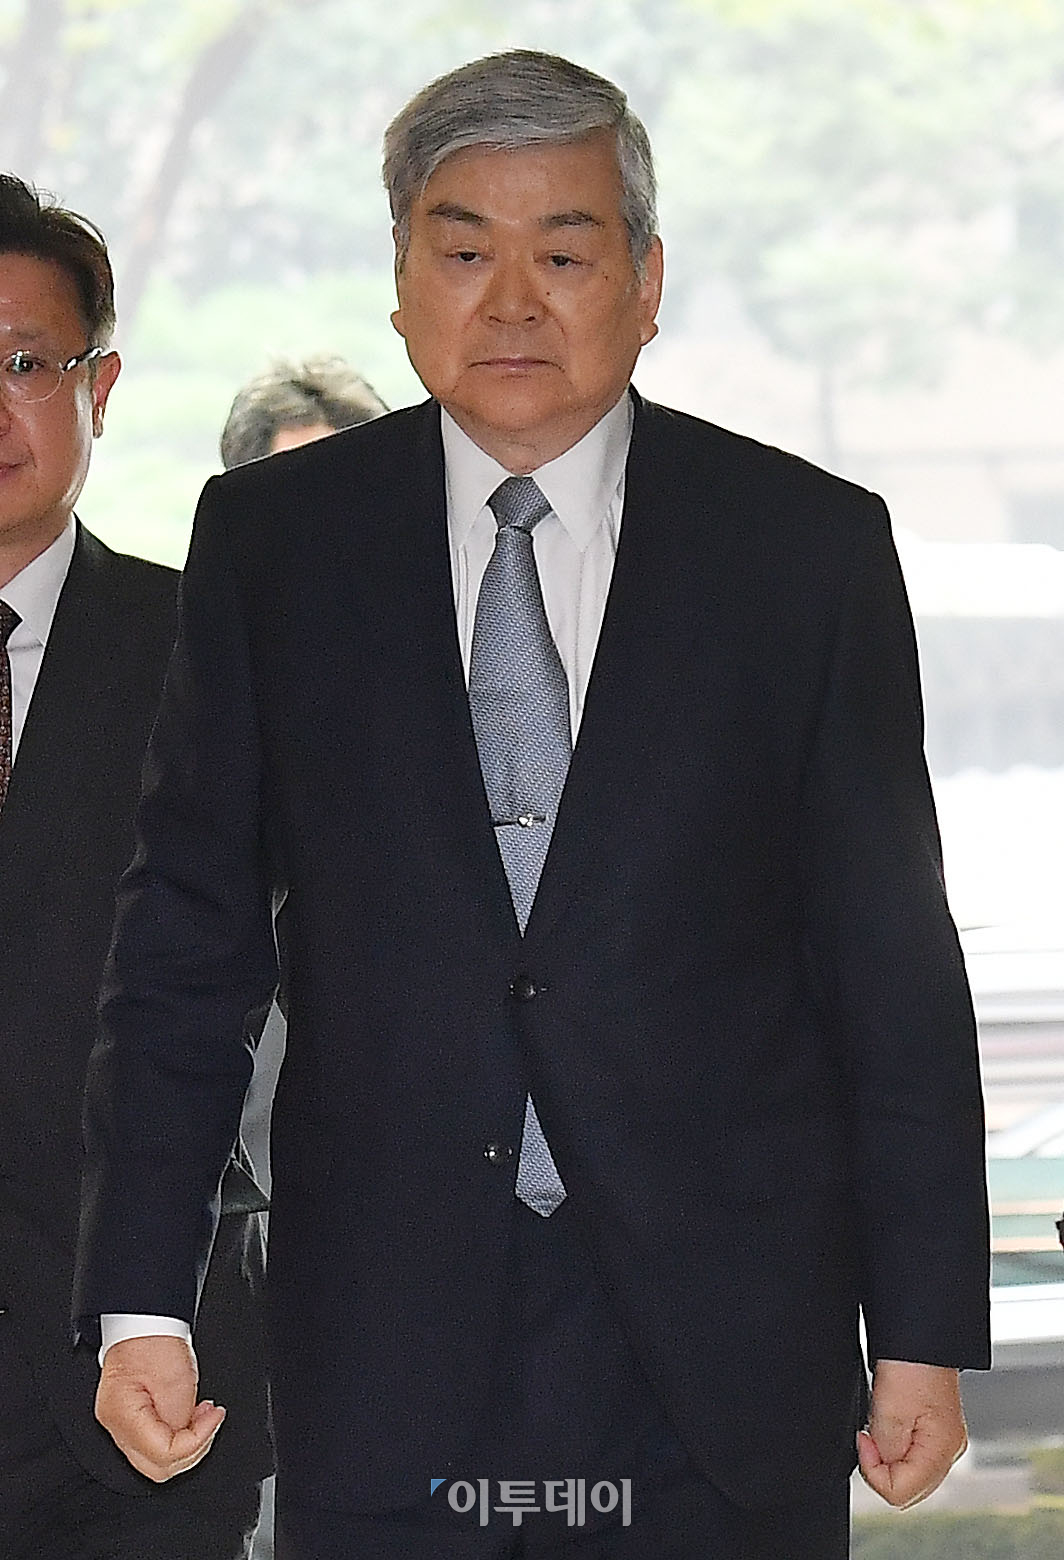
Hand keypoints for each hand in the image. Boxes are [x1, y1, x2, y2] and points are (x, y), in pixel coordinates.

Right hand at [95, 1334, 224, 1481]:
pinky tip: (188, 1417)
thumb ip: (182, 1421)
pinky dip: (175, 1435)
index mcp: (123, 1417)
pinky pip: (154, 1443)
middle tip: (209, 1421)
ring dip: (186, 1443)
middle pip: (158, 1468)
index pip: (164, 1455)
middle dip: (192, 1449)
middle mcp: (115, 1427)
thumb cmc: (154, 1341)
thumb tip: (188, 1442)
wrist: (145, 1321)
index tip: (214, 1418)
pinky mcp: (129, 1419)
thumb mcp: (177, 1381)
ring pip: (156, 1460)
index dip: (197, 1441)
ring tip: (202, 1416)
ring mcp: (120, 1425)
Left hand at [857, 1359, 966, 1508]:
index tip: (864, 1440)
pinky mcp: (936, 1429)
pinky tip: (889, 1421)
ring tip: (881, 1422)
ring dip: (887, 1455)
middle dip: (880, 1467)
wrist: (921, 1337)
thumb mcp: (889, 1412)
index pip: (900, 1494)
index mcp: (941, 1451)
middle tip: (870, 1435)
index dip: (873, 1472)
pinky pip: (911, 1453)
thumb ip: (884, 1452)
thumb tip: (881, 1469)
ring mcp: (943, 1440)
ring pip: (908, 1472)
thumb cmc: (911, 1365)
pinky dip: (894, 1444)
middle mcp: (948, 1451)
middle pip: (907, 1488)